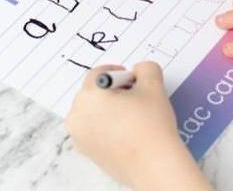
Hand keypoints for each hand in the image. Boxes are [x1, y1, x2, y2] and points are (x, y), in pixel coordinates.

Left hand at [65, 62, 210, 190]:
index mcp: (89, 95)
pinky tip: (125, 131)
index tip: (132, 80)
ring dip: (107, 107)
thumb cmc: (151, 125)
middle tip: (133, 97)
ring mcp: (79, 136)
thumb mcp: (153, 85)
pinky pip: (92, 129)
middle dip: (111, 90)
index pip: (98, 73)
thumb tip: (139, 70)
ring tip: (130, 115)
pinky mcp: (86, 152)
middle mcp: (77, 115)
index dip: (118, 72)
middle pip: (92, 92)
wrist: (155, 165)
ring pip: (91, 111)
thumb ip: (146, 68)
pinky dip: (105, 125)